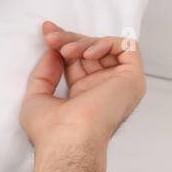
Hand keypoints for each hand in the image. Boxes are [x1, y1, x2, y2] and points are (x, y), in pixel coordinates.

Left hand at [19, 21, 146, 148]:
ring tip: (66, 51)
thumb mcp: (37, 95)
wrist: (66, 140)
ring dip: (83, 42)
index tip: (47, 31)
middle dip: (69, 38)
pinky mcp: (133, 79)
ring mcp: (119, 84)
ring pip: (106, 47)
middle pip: (90, 50)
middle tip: (51, 38)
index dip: (64, 42)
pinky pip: (127, 47)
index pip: (78, 60)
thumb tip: (54, 50)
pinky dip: (106, 43)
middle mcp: (103, 89)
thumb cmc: (49, 130)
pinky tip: (87, 53)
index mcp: (84, 95)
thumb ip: (46, 71)